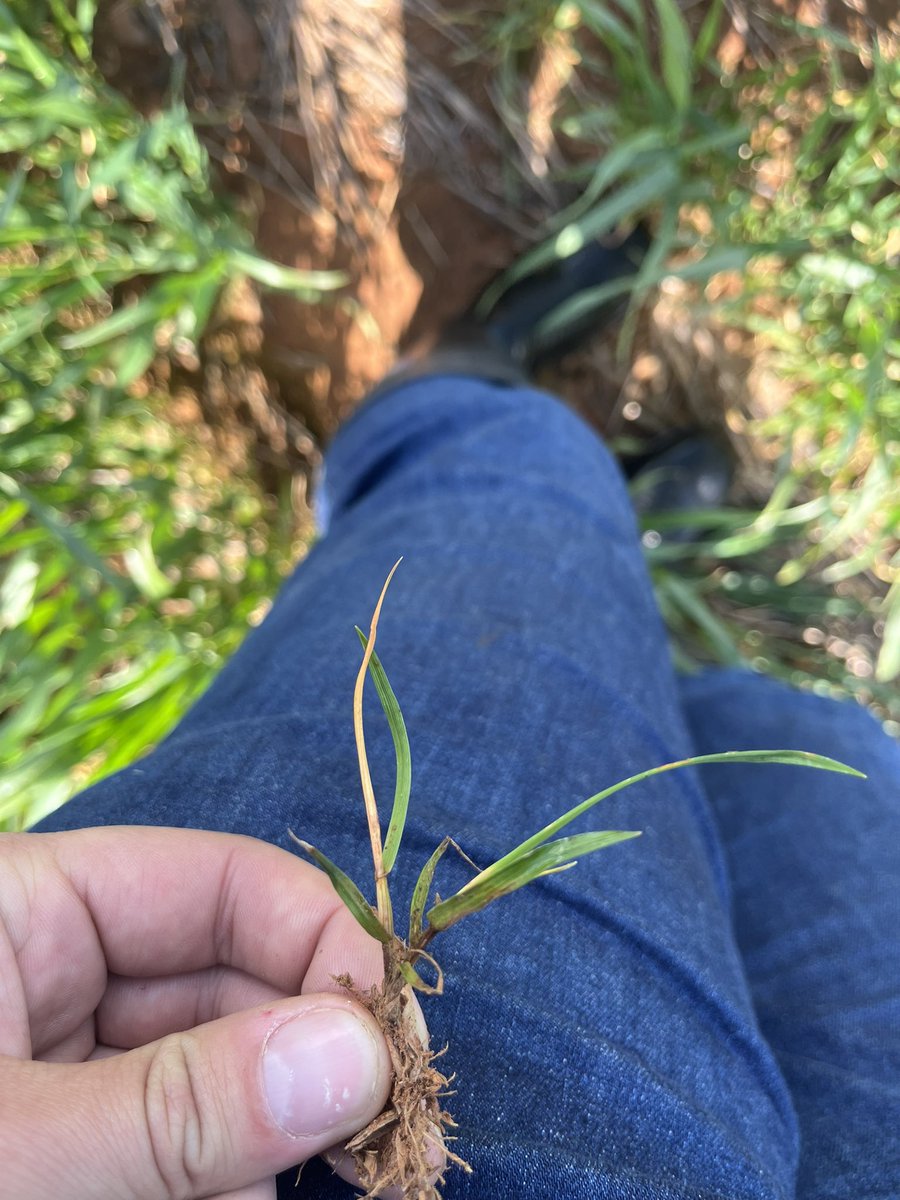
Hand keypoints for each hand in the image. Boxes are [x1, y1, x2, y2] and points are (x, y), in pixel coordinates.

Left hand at [0, 826, 393, 1199]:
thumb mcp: (19, 1151)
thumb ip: (178, 1102)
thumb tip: (361, 1056)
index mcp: (25, 907)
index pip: (221, 880)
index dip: (326, 941)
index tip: (392, 1040)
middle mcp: (56, 970)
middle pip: (238, 981)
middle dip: (308, 1059)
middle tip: (381, 1144)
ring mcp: (64, 1061)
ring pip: (224, 1071)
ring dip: (267, 1140)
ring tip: (267, 1198)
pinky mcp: (74, 1141)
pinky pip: (184, 1138)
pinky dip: (225, 1183)